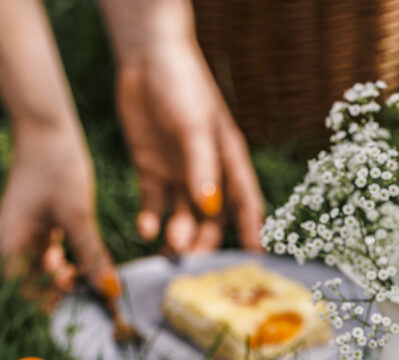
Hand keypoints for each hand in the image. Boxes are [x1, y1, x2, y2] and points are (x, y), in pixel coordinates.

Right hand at [0, 120, 120, 310]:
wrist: (46, 124)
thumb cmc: (57, 165)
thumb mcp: (78, 216)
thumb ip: (92, 256)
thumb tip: (110, 291)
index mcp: (9, 244)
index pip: (24, 294)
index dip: (50, 308)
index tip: (80, 314)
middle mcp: (8, 243)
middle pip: (32, 285)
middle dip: (61, 295)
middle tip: (91, 297)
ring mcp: (19, 234)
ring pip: (42, 272)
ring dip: (64, 279)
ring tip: (88, 276)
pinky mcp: (33, 225)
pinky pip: (47, 255)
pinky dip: (65, 262)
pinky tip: (82, 262)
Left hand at [116, 40, 263, 251]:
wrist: (145, 59)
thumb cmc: (183, 86)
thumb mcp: (195, 126)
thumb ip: (202, 168)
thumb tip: (210, 210)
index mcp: (229, 162)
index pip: (246, 204)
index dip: (251, 232)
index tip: (254, 260)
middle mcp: (207, 175)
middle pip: (211, 221)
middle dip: (205, 242)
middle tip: (194, 261)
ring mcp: (178, 176)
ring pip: (182, 218)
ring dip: (178, 236)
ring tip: (170, 246)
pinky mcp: (152, 174)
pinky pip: (154, 206)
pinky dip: (151, 221)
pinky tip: (146, 229)